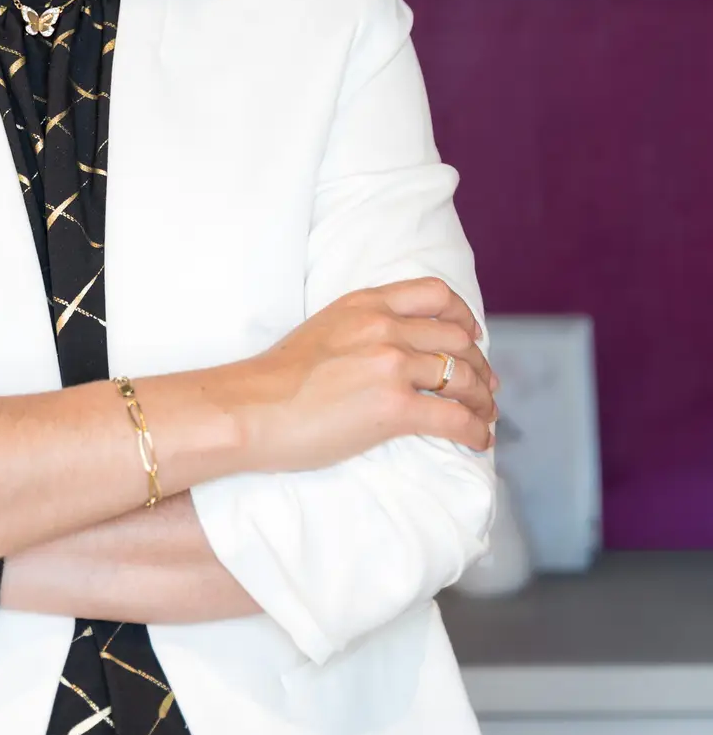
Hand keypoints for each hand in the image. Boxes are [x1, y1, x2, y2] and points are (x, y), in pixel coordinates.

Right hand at [232, 277, 498, 472]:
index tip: (471, 336)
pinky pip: (454, 417)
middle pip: (457, 338)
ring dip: (482, 398)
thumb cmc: (276, 380)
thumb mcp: (323, 329)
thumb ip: (361, 330)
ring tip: (484, 415)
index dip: (463, 316)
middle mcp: (384, 326)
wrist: (249, 408)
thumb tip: (394, 353)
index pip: (435, 294)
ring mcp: (391, 365)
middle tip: (485, 386)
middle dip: (478, 364)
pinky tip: (478, 440)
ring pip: (462, 376)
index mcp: (365, 303)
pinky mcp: (394, 407)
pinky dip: (474, 430)